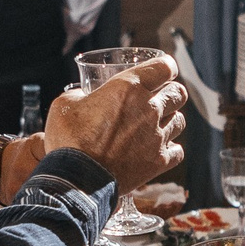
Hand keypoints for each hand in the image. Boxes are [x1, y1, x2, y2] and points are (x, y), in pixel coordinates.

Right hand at [41, 55, 185, 192]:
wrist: (76, 179)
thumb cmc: (68, 139)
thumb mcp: (64, 104)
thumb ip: (80, 94)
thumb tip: (83, 97)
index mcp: (129, 87)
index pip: (164, 66)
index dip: (165, 67)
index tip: (161, 71)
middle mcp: (149, 109)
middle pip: (178, 93)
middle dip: (170, 93)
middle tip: (159, 99)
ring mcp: (157, 136)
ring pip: (180, 121)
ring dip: (170, 120)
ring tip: (157, 125)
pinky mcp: (159, 161)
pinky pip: (177, 151)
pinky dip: (170, 149)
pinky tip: (158, 150)